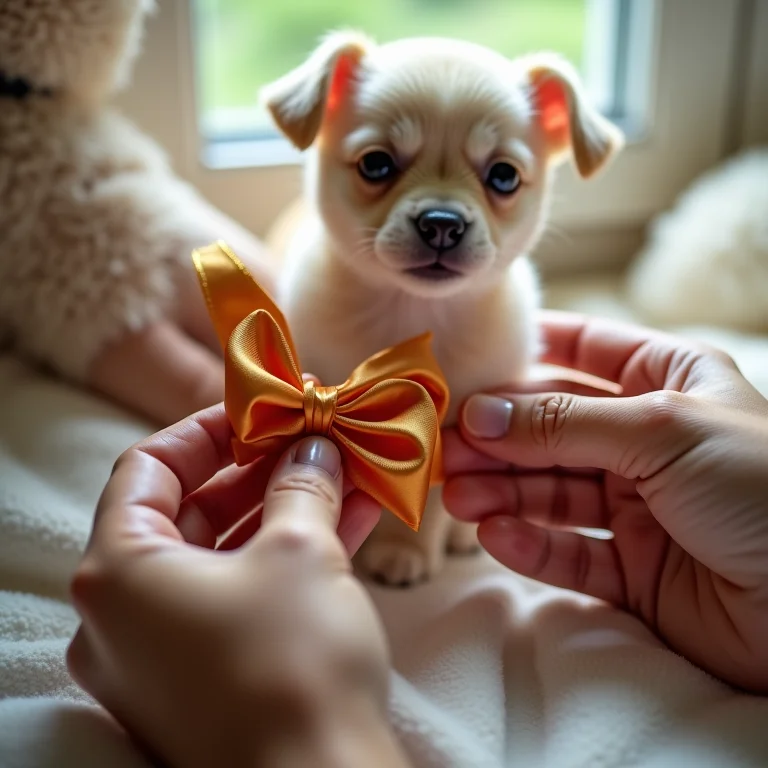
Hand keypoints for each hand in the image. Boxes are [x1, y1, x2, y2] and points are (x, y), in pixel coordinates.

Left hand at [67, 405, 409, 767]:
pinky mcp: (206, 678)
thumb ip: (302, 484)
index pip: (147, 467)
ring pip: (224, 554)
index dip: (207, 429)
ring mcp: (163, 652)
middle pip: (188, 510)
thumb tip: (313, 448)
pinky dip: (288, 556)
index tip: (260, 411)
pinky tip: (349, 521)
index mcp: (119, 572)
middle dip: (258, 468)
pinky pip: (242, 595)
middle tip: (310, 440)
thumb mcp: (301, 551)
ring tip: (343, 472)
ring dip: (285, 509)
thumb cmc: (293, 666)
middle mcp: (125, 613)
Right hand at [442, 311, 767, 692]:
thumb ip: (563, 423)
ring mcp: (642, 507)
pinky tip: (495, 534)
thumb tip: (480, 413)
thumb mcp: (660, 429)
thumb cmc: (764, 486)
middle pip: (555, 430)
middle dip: (501, 437)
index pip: (588, 352)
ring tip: (458, 495)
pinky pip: (570, 553)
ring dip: (503, 491)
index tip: (471, 364)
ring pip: (553, 492)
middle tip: (448, 448)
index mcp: (671, 383)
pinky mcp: (636, 571)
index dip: (530, 354)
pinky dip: (530, 545)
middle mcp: (651, 441)